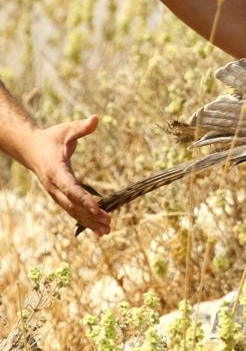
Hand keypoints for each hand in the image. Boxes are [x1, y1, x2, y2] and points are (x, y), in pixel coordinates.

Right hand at [27, 116, 110, 235]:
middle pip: (73, 204)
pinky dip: (84, 220)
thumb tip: (96, 118)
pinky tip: (98, 230)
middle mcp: (54, 185)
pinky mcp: (59, 196)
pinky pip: (72, 210)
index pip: (72, 188)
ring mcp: (55, 193)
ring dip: (88, 222)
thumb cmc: (52, 138)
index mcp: (56, 170)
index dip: (85, 200)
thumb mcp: (66, 130)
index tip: (98, 209)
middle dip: (90, 215)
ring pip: (72, 211)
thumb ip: (82, 127)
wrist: (31, 148)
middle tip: (108, 224)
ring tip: (106, 232)